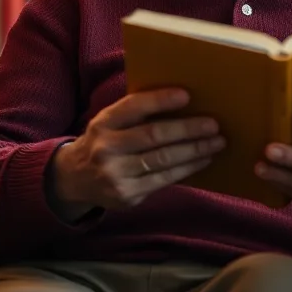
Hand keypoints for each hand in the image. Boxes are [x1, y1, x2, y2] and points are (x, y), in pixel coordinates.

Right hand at [47, 88, 223, 221]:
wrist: (74, 179)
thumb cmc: (106, 142)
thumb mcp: (110, 122)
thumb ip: (136, 113)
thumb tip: (185, 101)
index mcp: (103, 123)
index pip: (133, 107)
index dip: (160, 100)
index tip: (187, 95)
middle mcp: (106, 148)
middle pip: (153, 135)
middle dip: (188, 129)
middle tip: (214, 124)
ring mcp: (115, 175)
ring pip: (163, 160)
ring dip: (195, 150)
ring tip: (217, 142)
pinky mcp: (127, 195)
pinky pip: (164, 179)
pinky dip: (188, 168)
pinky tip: (203, 160)